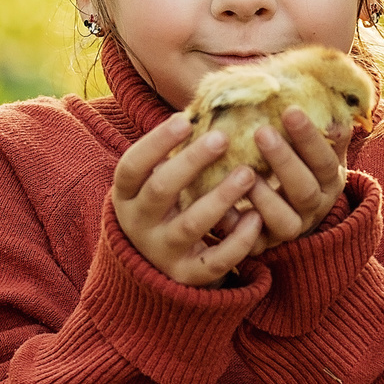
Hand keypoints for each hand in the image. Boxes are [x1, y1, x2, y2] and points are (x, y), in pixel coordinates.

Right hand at [109, 114, 264, 286]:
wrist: (154, 275)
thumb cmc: (163, 211)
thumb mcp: (154, 184)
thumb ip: (171, 155)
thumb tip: (206, 106)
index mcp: (127, 197)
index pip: (132, 167)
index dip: (156, 142)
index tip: (185, 119)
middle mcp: (139, 225)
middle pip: (161, 190)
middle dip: (191, 162)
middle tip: (223, 137)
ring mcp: (163, 253)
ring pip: (190, 225)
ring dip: (221, 197)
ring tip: (248, 174)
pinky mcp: (188, 277)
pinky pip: (215, 261)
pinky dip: (237, 241)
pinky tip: (256, 218)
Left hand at [229, 106, 351, 259]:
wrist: (291, 209)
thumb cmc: (298, 162)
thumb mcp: (315, 146)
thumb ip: (324, 126)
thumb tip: (331, 107)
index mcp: (329, 181)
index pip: (325, 160)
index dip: (309, 138)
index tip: (289, 110)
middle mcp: (315, 208)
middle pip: (304, 190)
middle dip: (284, 161)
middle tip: (262, 132)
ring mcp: (290, 229)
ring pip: (284, 222)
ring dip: (264, 197)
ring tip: (245, 172)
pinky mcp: (263, 245)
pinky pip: (252, 243)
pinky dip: (236, 225)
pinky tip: (222, 206)